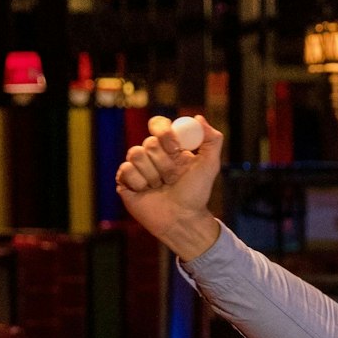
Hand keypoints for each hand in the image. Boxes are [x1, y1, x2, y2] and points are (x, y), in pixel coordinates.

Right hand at [116, 115, 224, 260]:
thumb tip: (197, 118)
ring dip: (152, 174)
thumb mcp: (209, 165)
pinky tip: (146, 192)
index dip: (164, 132)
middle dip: (164, 164)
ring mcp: (138, 167)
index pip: (159, 125)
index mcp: (170, 147)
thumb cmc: (196, 194)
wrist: (182, 220)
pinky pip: (125, 169)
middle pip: (149, 142)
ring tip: (160, 187)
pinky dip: (138, 182)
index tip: (175, 147)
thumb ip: (212, 140)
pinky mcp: (125, 180)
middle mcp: (153, 154)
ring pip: (135, 154)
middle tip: (172, 179)